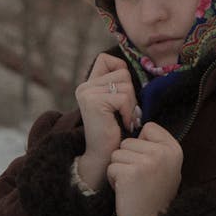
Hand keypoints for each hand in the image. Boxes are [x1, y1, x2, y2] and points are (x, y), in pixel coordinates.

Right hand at [75, 53, 139, 189]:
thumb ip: (117, 84)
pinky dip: (128, 112)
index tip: (121, 91)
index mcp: (88, 84)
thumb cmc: (114, 130)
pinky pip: (123, 98)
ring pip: (125, 85)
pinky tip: (122, 123)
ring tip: (123, 118)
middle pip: (122, 73)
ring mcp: (88, 93)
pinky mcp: (94, 102)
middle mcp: (85, 86)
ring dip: (130, 104)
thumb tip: (128, 67)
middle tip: (124, 112)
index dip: (119, 69)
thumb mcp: (115, 102)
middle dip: (130, 92)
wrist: (103, 156)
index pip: (105, 59)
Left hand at [107, 122, 182, 215]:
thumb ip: (157, 146)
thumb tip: (138, 125)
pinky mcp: (130, 173)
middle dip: (127, 158)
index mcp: (174, 149)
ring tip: (133, 184)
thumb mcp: (167, 167)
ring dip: (119, 169)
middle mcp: (163, 153)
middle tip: (139, 178)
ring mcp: (147, 162)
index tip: (148, 163)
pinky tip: (126, 191)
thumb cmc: (156, 195)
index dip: (141, 144)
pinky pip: (111, 167)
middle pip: (128, 141)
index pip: (149, 127)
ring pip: (117, 153)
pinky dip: (113, 180)